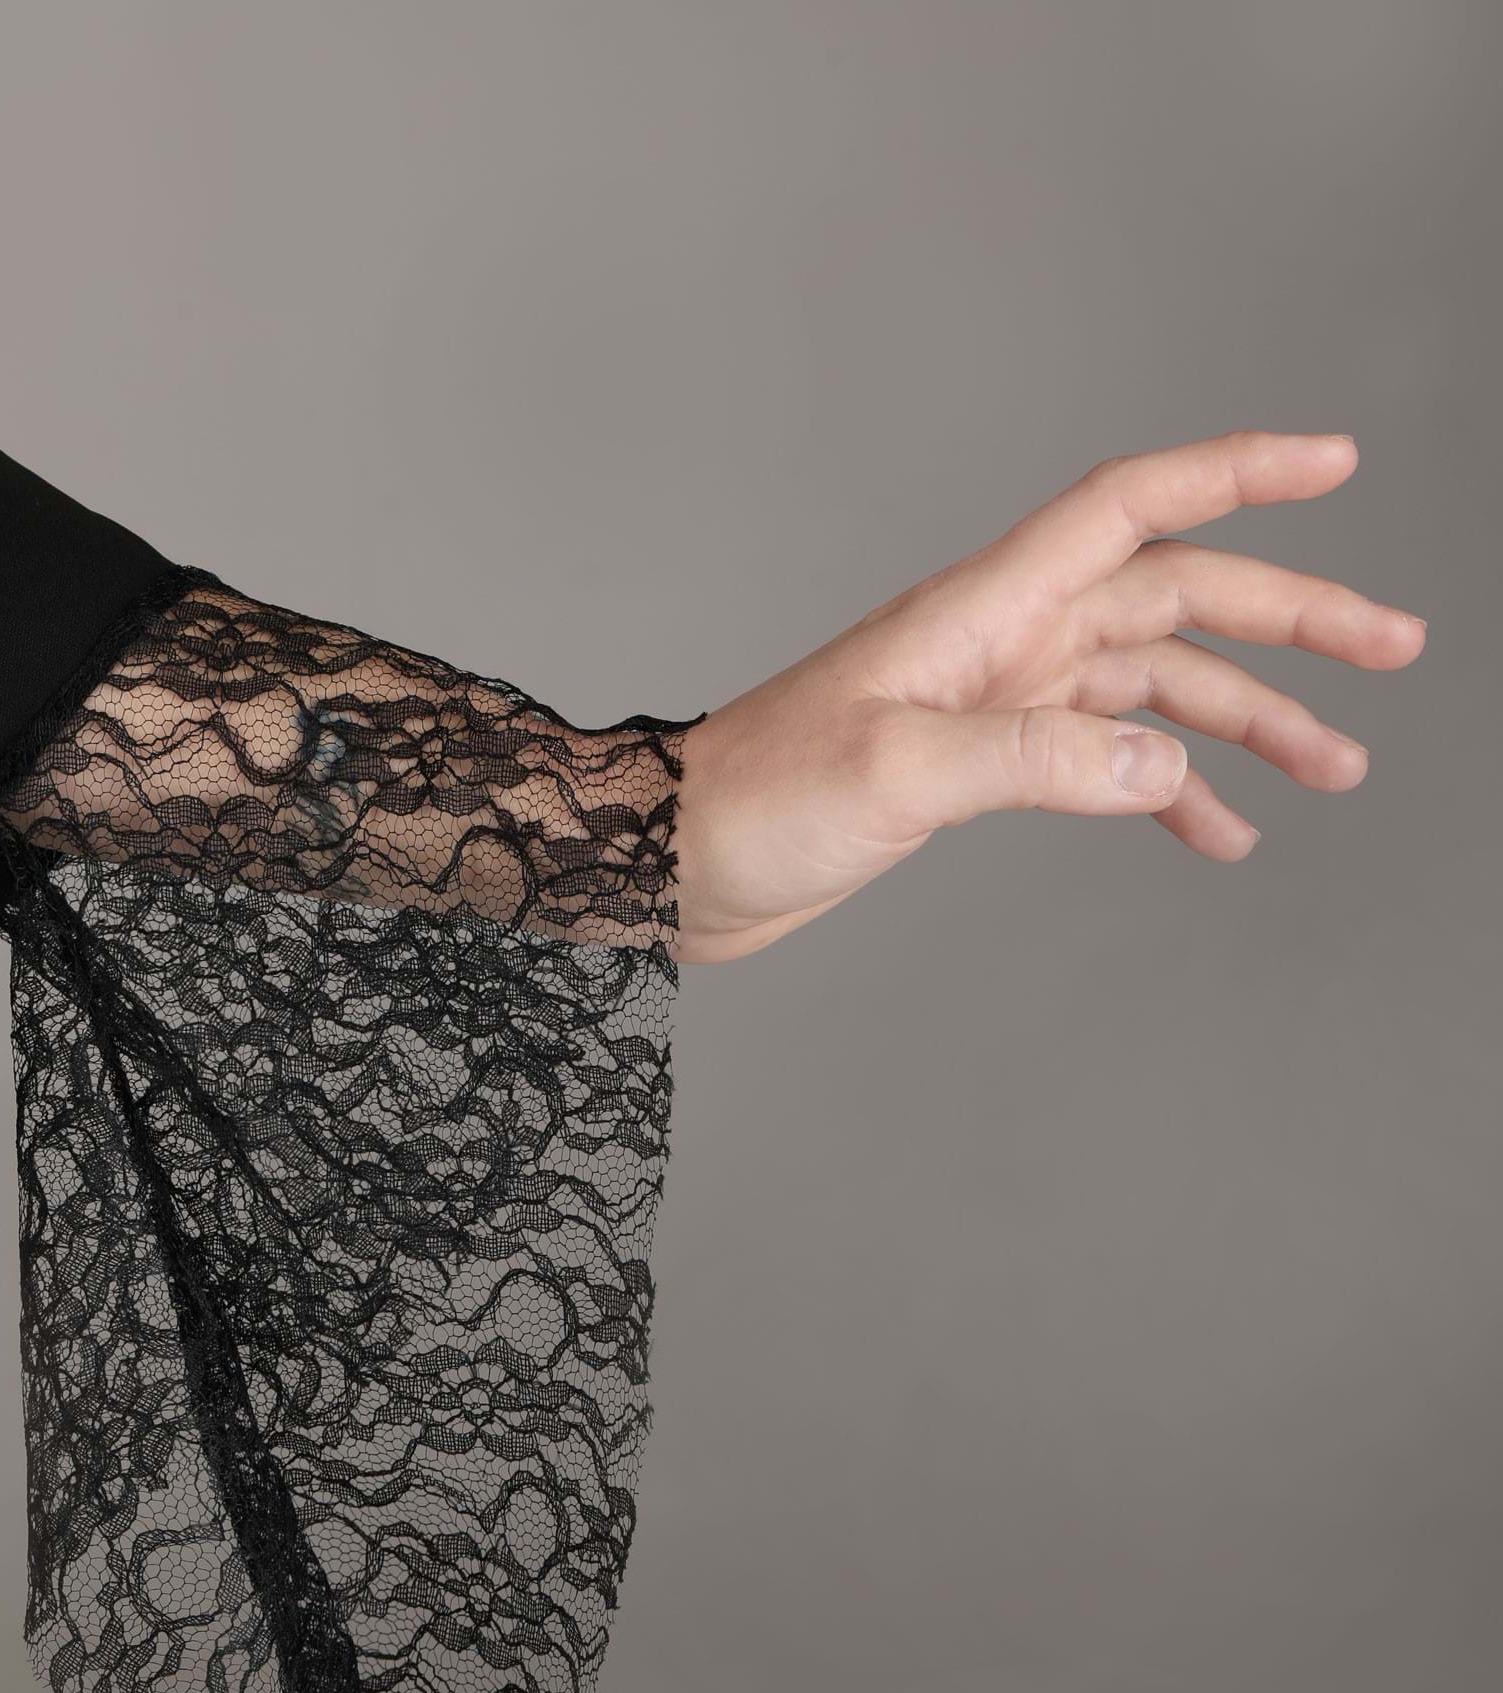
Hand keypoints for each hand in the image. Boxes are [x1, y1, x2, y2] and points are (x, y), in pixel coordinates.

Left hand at [672, 431, 1426, 963]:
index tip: (1337, 461)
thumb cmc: (756, 800)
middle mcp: (1003, 640)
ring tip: (1334, 769)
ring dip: (1246, 722)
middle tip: (1393, 650)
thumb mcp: (897, 776)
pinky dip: (1167, 792)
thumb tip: (1164, 766)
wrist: (670, 861)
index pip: (1134, 510)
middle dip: (1291, 622)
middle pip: (1177, 601)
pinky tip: (1218, 835)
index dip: (1239, 474)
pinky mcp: (979, 766)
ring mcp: (996, 701)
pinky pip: (1104, 761)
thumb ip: (1033, 762)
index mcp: (985, 612)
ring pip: (1154, 689)